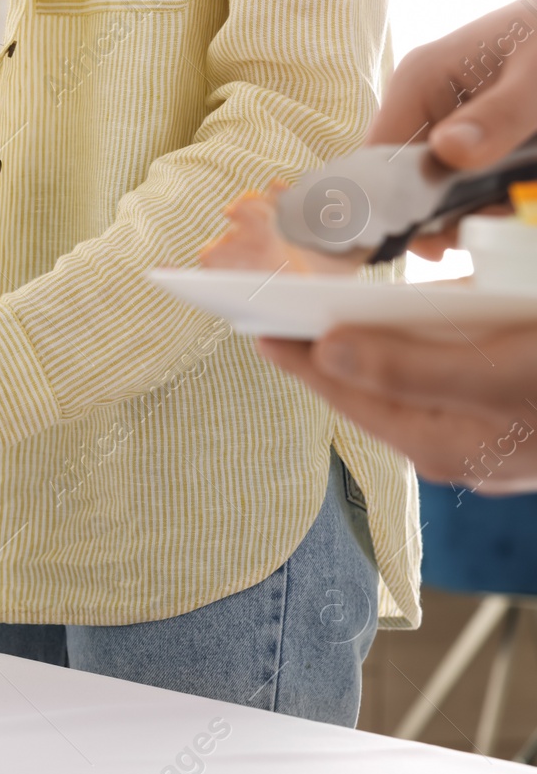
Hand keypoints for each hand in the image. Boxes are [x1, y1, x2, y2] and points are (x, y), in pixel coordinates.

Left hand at [258, 326, 536, 493]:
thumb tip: (328, 353)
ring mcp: (486, 437)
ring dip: (383, 352)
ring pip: (416, 388)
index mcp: (439, 445)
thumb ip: (411, 369)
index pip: (349, 398)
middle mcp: (455, 449)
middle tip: (288, 324)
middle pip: (376, 395)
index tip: (262, 332)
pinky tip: (429, 328)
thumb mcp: (496, 375)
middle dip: (333, 358)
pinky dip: (433, 350)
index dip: (303, 361)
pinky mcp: (515, 415)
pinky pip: (456, 378)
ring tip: (341, 326)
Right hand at [368, 0, 536, 259]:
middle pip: (405, 179)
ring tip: (507, 210)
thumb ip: (498, 115)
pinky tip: (508, 199)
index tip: (440, 240)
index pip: (378, 160)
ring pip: (434, 184)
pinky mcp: (464, 132)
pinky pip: (459, 176)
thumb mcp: (535, 76)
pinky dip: (482, 195)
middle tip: (487, 227)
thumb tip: (448, 151)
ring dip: (467, 208)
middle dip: (442, 212)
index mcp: (416, 82)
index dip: (398, 205)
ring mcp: (439, 119)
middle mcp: (417, 105)